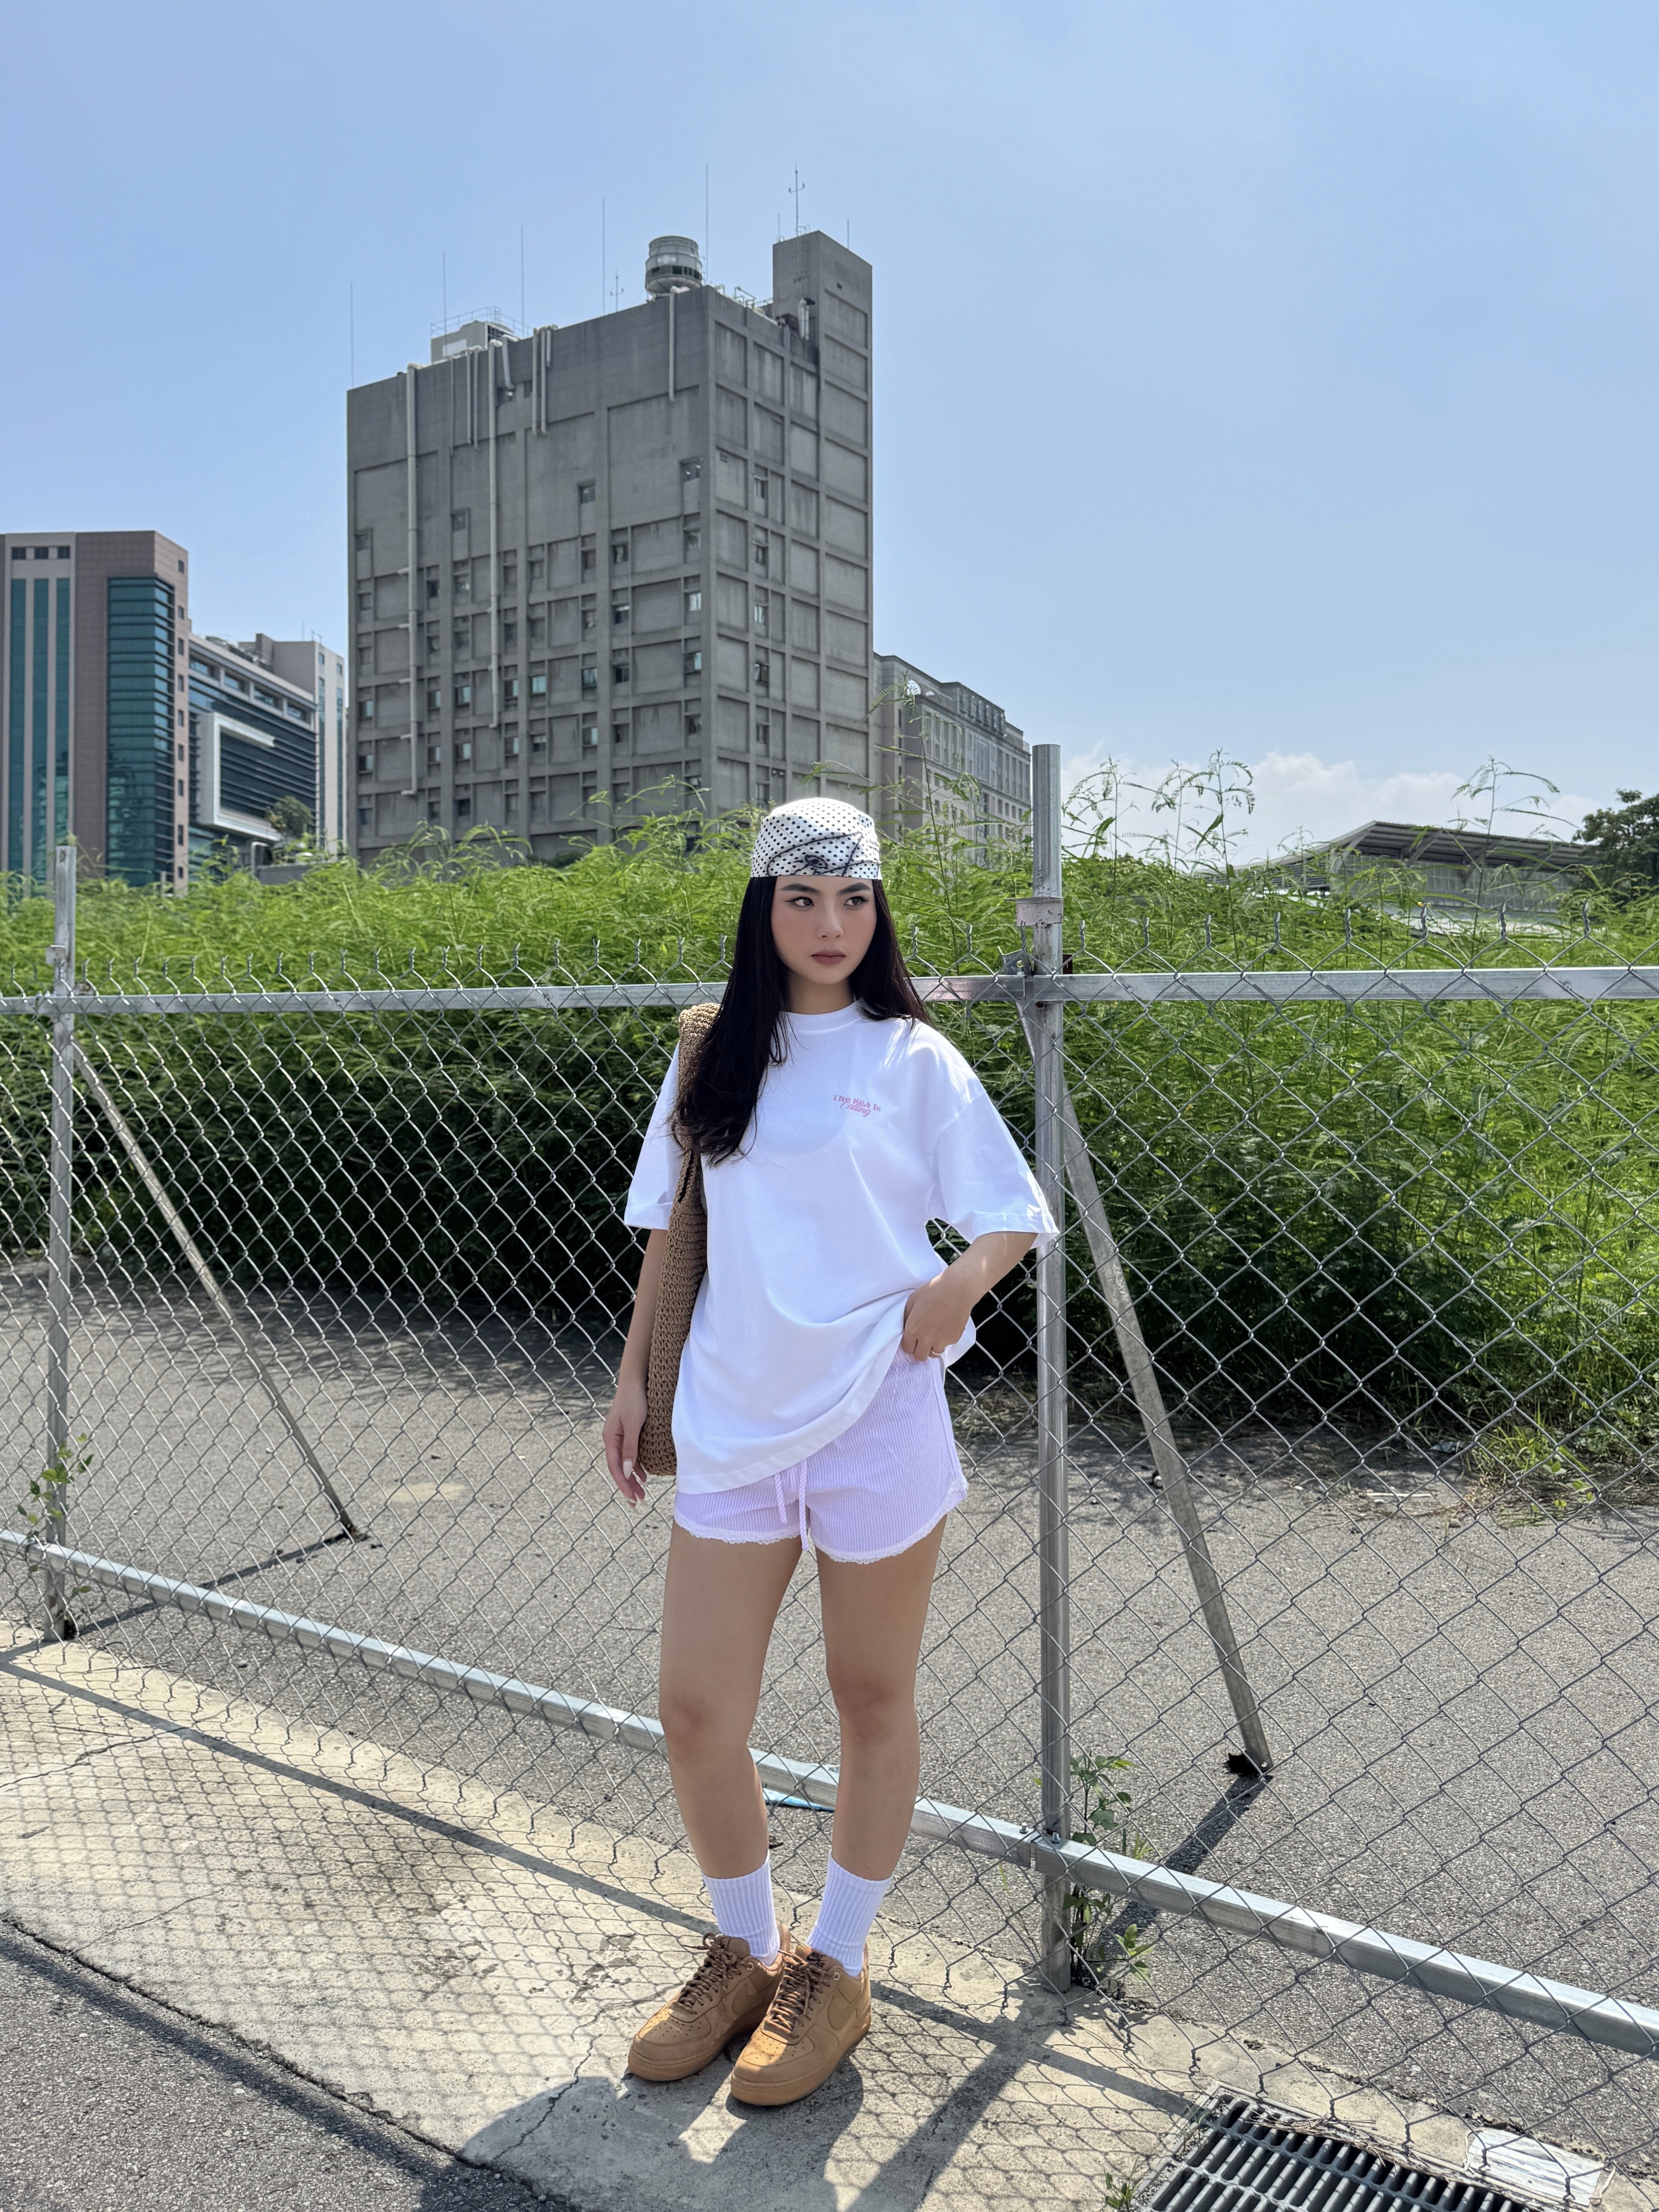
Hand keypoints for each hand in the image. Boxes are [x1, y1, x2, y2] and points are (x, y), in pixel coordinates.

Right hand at [603, 1374, 647, 1505]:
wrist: (636, 1380)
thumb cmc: (634, 1400)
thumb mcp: (634, 1425)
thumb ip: (630, 1448)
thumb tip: (625, 1472)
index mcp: (610, 1439)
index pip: (614, 1468)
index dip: (623, 1485)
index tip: (632, 1499)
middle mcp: (612, 1439)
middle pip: (618, 1468)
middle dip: (627, 1486)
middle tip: (638, 1503)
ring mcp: (619, 1436)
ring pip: (624, 1463)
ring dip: (632, 1479)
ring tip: (642, 1494)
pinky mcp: (628, 1432)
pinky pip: (629, 1455)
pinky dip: (636, 1467)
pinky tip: (643, 1475)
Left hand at [901, 1271, 975, 1361]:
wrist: (958, 1289)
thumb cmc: (934, 1290)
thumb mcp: (912, 1300)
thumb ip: (906, 1316)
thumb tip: (905, 1327)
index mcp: (913, 1329)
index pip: (907, 1349)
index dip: (909, 1344)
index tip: (912, 1338)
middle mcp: (926, 1338)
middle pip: (919, 1357)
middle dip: (919, 1350)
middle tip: (922, 1340)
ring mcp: (941, 1340)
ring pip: (934, 1353)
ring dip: (932, 1347)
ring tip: (935, 1334)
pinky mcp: (954, 1339)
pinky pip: (946, 1344)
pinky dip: (945, 1339)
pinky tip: (946, 1326)